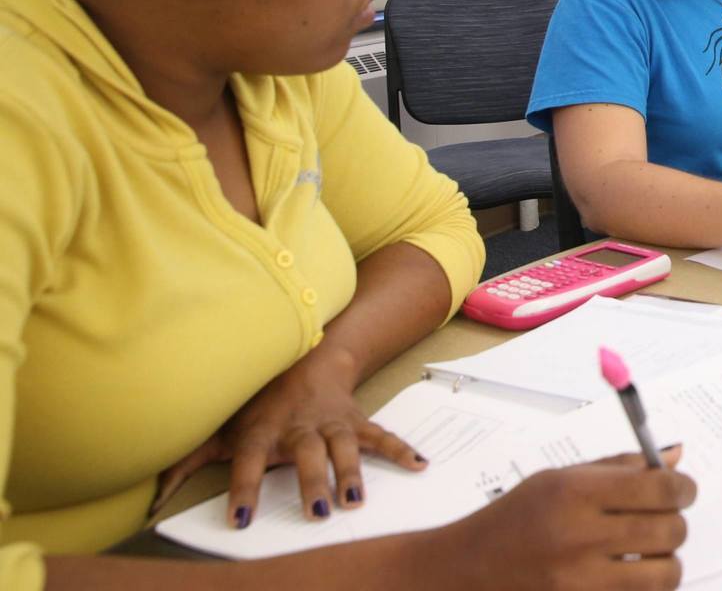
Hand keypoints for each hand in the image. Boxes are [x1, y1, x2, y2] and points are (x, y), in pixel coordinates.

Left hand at [152, 345, 421, 526]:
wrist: (305, 357)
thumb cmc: (257, 400)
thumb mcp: (221, 429)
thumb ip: (187, 463)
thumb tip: (150, 502)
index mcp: (262, 432)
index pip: (248, 463)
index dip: (243, 490)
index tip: (240, 519)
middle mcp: (298, 428)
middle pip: (306, 456)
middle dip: (313, 481)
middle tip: (319, 510)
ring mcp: (330, 424)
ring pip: (344, 447)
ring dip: (352, 472)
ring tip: (357, 499)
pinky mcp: (355, 421)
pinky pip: (380, 436)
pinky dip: (401, 449)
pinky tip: (418, 464)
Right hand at [423, 449, 693, 589]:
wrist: (462, 573)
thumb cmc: (513, 520)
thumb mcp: (558, 479)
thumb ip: (620, 468)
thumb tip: (675, 457)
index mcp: (575, 493)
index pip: (661, 489)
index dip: (684, 488)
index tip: (683, 491)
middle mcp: (579, 538)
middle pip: (670, 531)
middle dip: (675, 524)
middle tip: (661, 522)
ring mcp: (580, 583)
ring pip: (666, 574)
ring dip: (665, 562)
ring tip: (645, 555)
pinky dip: (642, 588)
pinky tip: (624, 577)